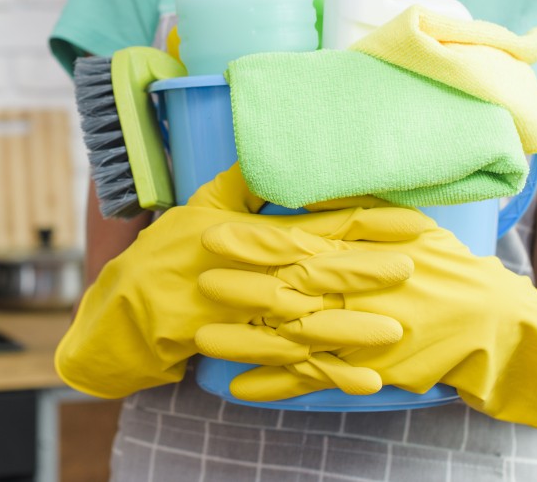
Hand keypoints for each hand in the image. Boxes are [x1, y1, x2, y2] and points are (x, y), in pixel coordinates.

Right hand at [55, 164, 419, 398]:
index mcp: (251, 236)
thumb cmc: (164, 254)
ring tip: (395, 331)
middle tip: (411, 269)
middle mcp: (254, 275)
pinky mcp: (246, 348)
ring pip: (309, 321)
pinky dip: (330, 374)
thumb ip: (240, 183)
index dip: (361, 222)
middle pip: (317, 272)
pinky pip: (294, 364)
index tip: (404, 220)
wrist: (125, 310)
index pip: (316, 225)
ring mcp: (249, 316)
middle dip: (364, 271)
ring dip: (352, 328)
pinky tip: (366, 382)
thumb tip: (268, 153)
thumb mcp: (198, 207)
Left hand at [196, 205, 536, 431]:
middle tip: (199, 281)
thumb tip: (315, 186)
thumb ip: (358, 210)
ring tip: (202, 339)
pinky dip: (277, 386)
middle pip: (292, 291)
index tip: (216, 234)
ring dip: (247, 341)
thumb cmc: (444, 267)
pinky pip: (314, 378)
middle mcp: (360, 293)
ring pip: (294, 338)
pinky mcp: (367, 370)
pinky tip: (239, 389)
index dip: (256, 242)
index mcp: (364, 254)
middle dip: (243, 287)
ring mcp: (362, 335)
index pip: (301, 245)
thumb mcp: (408, 226)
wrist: (491, 323)